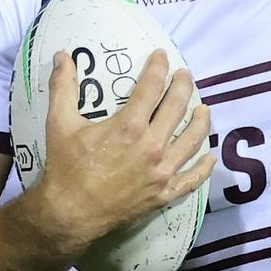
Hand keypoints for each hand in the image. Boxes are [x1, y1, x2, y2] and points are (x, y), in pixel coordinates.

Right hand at [33, 49, 214, 250]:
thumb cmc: (66, 168)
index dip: (158, 67)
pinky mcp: (164, 193)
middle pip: (177, 108)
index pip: (151, 87)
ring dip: (200, 121)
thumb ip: (63, 87)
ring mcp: (161, 172)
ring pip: (192, 140)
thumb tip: (61, 56)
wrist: (70, 214)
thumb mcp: (60, 123)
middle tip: (185, 75)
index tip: (161, 55)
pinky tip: (209, 156)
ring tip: (203, 109)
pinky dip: (203, 167)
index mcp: (129, 126)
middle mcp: (152, 146)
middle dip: (184, 86)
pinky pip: (192, 178)